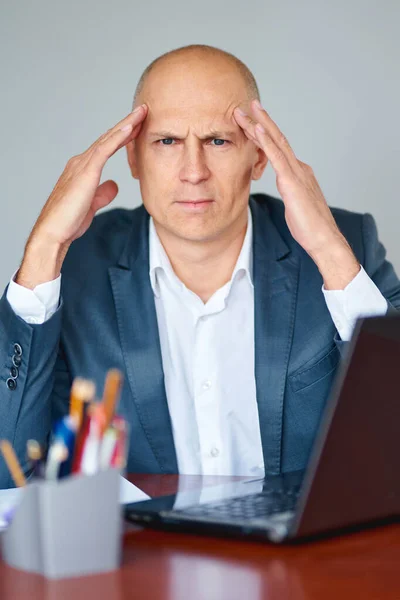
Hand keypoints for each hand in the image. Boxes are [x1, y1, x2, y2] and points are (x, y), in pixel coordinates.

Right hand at [17, 104, 147, 287]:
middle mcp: (81, 162)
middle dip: (127, 123)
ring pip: (108, 139)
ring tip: (141, 112)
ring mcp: (82, 164)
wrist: (54, 231)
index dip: (123, 135)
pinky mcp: (85, 172)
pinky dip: (118, 137)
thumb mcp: (92, 204)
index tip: (139, 125)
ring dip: (126, 125)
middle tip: (143, 110)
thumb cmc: (69, 221)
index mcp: (83, 169)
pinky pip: (105, 149)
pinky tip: (130, 128)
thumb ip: (103, 193)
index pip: (107, 147)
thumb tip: (114, 185)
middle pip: (108, 138)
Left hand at [233, 100, 359, 288]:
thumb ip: (290, 192)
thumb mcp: (294, 205)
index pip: (278, 149)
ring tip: (246, 110)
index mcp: (297, 173)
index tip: (251, 122)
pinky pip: (276, 157)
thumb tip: (286, 189)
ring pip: (276, 142)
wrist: (323, 238)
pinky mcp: (292, 181)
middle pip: (277, 139)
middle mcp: (298, 168)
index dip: (264, 134)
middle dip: (261, 121)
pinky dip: (266, 141)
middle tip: (247, 105)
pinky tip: (256, 129)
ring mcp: (296, 172)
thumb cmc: (309, 227)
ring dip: (259, 124)